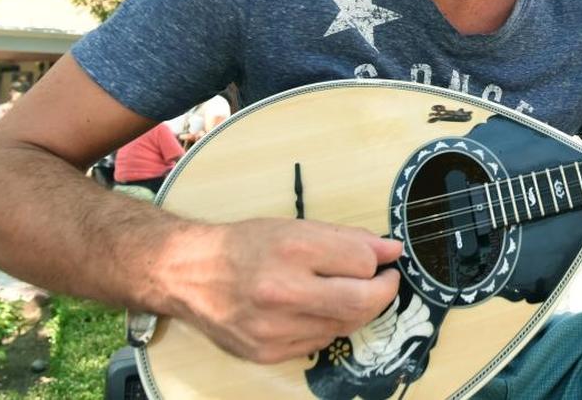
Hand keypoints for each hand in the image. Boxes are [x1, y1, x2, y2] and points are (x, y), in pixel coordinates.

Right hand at [164, 219, 402, 363]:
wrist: (189, 274)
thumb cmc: (246, 245)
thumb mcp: (296, 228)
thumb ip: (348, 239)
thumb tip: (392, 250)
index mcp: (292, 249)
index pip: (363, 262)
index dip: (379, 261)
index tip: (383, 258)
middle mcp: (282, 291)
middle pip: (361, 302)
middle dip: (383, 292)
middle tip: (385, 282)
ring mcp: (274, 328)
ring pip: (344, 325)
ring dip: (357, 309)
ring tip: (348, 291)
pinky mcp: (267, 353)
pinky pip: (320, 342)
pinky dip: (329, 325)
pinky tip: (316, 309)